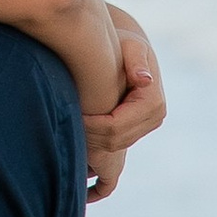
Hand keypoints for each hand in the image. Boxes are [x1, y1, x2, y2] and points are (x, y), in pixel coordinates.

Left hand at [83, 4, 163, 201]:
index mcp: (153, 103)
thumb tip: (143, 79)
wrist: (129, 50)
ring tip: (67, 133)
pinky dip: (99, 165)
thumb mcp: (131, 47)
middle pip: (114, 143)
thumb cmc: (126, 45)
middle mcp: (153, 120)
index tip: (72, 115)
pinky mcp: (134, 132)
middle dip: (88, 137)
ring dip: (89, 147)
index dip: (91, 125)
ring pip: (113, 152)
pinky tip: (81, 171)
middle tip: (63, 126)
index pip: (116, 126)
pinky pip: (117, 156)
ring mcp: (144, 128)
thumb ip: (135, 61)